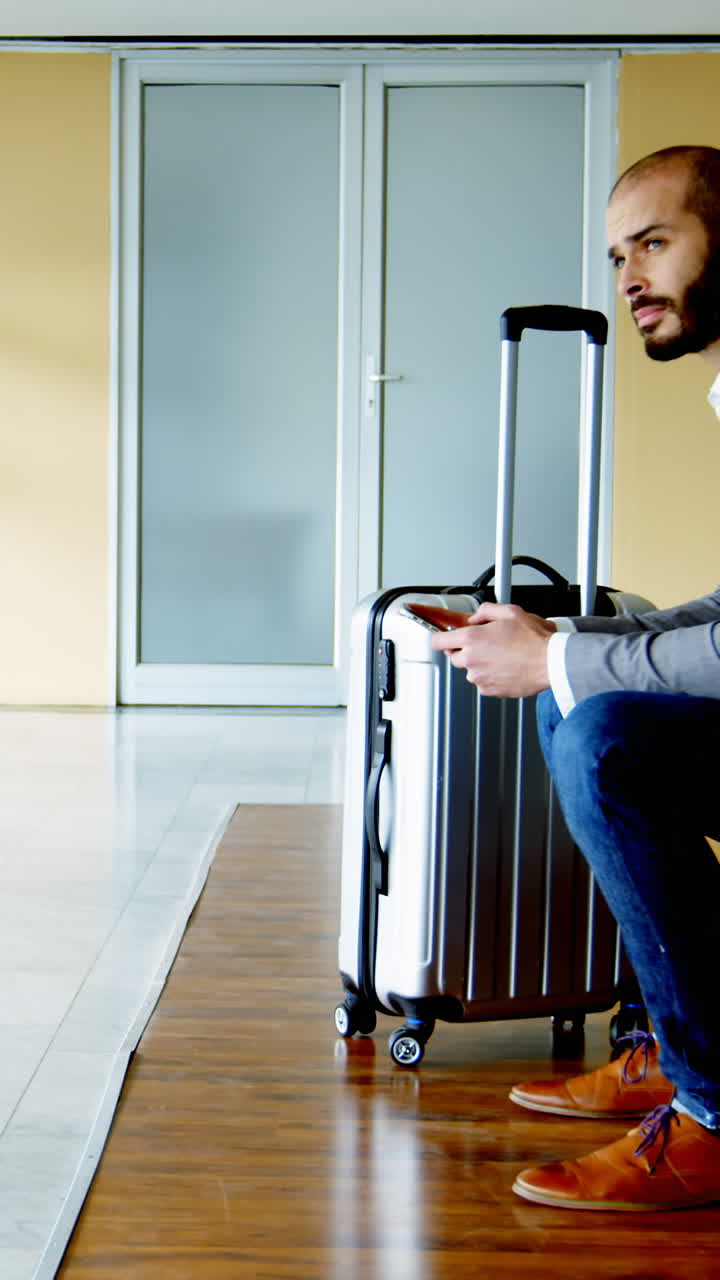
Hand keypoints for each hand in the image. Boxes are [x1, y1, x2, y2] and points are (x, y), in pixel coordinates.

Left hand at [430, 602, 554, 697]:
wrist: (551, 662)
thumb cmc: (534, 639)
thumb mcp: (509, 612)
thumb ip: (485, 611)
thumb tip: (475, 617)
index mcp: (472, 639)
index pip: (438, 641)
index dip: (441, 637)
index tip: (445, 637)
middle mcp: (472, 660)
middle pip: (454, 656)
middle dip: (466, 649)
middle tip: (485, 643)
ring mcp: (480, 677)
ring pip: (470, 670)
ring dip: (480, 663)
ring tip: (502, 655)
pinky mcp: (490, 690)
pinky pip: (483, 682)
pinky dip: (491, 675)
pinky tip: (506, 666)